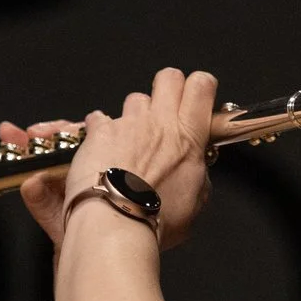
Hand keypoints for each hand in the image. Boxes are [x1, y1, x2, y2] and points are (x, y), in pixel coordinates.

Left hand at [0, 68, 216, 249]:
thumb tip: (195, 169)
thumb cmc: (156, 221)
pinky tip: (103, 149)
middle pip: (169, 77)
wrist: (116, 224)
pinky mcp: (99, 131)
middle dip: (169, 88)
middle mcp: (159, 122)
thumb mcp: (194, 203)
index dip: (200, 87)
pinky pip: (100, 117)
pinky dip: (102, 130)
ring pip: (136, 98)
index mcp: (188, 137)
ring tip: (131, 141)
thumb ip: (197, 176)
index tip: (197, 99)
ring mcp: (127, 124)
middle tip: (166, 111)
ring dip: (136, 115)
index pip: (201, 86)